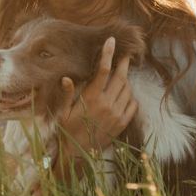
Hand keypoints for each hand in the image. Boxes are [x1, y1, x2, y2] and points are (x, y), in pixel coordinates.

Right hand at [56, 36, 138, 156]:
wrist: (78, 153)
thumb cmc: (67, 130)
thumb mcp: (63, 111)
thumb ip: (66, 94)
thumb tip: (66, 78)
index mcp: (91, 98)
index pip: (103, 70)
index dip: (108, 54)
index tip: (112, 41)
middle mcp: (106, 104)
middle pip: (120, 77)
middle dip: (123, 63)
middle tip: (126, 54)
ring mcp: (116, 114)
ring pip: (127, 89)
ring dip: (126, 79)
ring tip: (122, 74)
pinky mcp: (122, 123)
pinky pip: (132, 104)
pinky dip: (130, 96)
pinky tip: (125, 94)